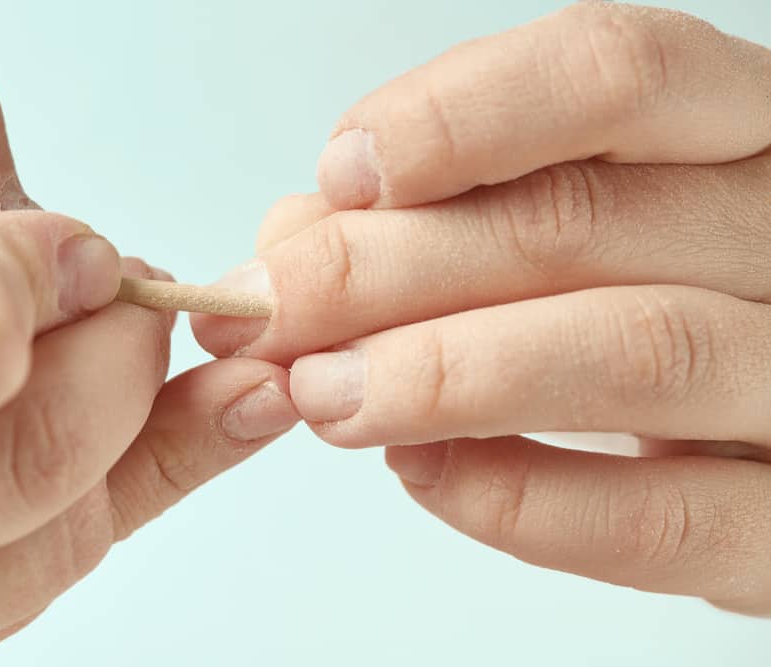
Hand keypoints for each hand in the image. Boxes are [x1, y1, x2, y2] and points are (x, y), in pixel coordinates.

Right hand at [0, 61, 299, 664]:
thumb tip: (73, 245)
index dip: (38, 276)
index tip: (73, 251)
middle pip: (29, 460)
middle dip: (117, 358)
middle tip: (119, 295)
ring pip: (56, 545)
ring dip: (120, 436)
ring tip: (102, 353)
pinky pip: (32, 591)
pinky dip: (94, 500)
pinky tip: (105, 427)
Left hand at [193, 2, 770, 614]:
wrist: (757, 436)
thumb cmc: (642, 303)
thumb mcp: (563, 233)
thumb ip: (436, 220)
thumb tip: (293, 243)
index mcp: (739, 137)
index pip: (616, 74)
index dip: (460, 115)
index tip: (343, 173)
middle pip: (584, 219)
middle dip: (390, 267)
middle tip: (273, 310)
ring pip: (632, 353)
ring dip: (439, 376)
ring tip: (324, 394)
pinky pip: (655, 519)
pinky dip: (512, 497)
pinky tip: (420, 470)